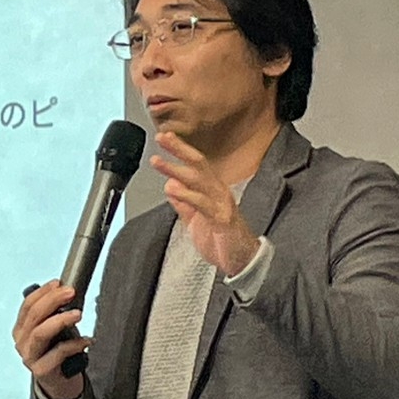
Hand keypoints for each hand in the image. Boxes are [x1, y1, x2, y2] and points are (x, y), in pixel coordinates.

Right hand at [12, 280, 88, 398]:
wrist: (61, 382)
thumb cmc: (58, 352)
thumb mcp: (54, 330)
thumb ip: (54, 314)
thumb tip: (66, 292)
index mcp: (21, 329)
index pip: (27, 305)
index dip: (43, 292)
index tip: (59, 283)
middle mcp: (21, 342)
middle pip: (33, 316)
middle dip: (53, 300)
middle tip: (70, 292)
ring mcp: (29, 357)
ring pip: (40, 333)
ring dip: (60, 320)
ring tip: (78, 314)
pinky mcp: (41, 370)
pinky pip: (58, 352)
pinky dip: (75, 344)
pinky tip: (87, 340)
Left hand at [151, 130, 260, 275]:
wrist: (241, 261)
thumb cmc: (221, 240)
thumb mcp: (195, 219)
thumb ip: (183, 203)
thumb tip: (170, 185)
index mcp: (211, 190)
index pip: (195, 164)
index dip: (180, 150)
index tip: (164, 137)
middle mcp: (218, 192)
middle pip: (198, 164)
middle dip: (180, 149)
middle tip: (162, 137)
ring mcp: (221, 204)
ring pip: (198, 181)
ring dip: (176, 170)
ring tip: (158, 162)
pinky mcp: (222, 219)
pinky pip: (203, 204)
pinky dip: (187, 195)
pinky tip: (173, 189)